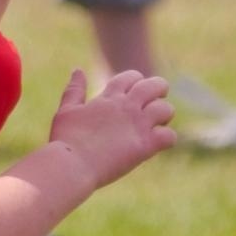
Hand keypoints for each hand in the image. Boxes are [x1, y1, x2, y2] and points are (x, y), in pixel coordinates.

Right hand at [48, 69, 175, 187]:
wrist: (72, 165)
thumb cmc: (66, 140)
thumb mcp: (66, 110)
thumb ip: (74, 90)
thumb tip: (78, 70)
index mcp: (109, 97)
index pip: (132, 77)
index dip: (136, 82)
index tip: (133, 94)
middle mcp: (127, 106)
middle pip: (156, 86)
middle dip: (158, 91)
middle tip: (153, 104)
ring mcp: (138, 125)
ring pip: (166, 109)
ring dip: (164, 116)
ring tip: (156, 125)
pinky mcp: (145, 145)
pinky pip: (169, 136)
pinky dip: (166, 139)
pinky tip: (156, 145)